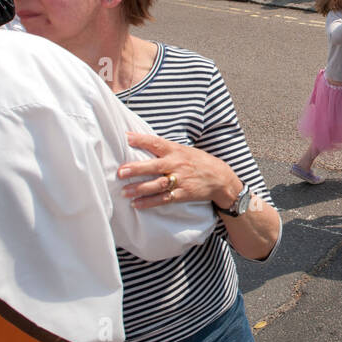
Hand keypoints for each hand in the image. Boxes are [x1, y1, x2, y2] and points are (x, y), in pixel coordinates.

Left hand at [119, 133, 233, 209]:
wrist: (221, 178)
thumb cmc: (199, 162)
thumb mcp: (184, 150)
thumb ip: (165, 149)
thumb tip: (142, 144)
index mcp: (176, 150)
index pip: (156, 143)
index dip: (141, 139)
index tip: (126, 137)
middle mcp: (177, 164)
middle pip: (154, 166)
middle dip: (136, 169)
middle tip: (120, 172)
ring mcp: (180, 180)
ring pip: (157, 185)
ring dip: (139, 189)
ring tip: (124, 192)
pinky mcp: (183, 194)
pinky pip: (164, 199)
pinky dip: (150, 203)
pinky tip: (137, 204)